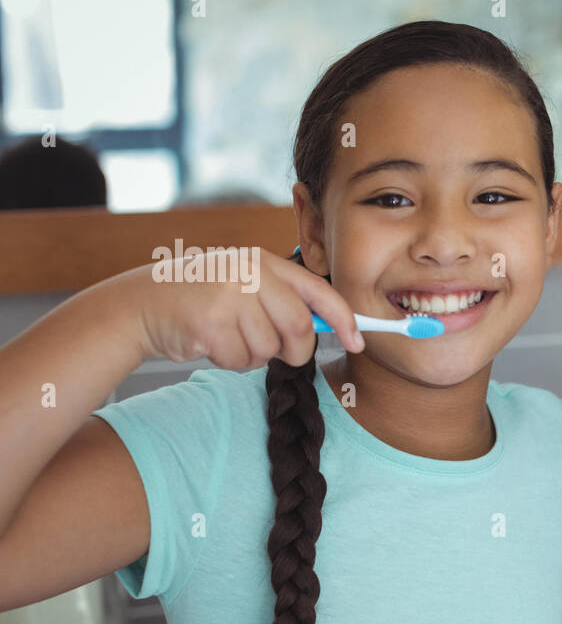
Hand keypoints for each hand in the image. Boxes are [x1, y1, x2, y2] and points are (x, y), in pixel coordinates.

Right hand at [130, 248, 364, 367]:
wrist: (141, 304)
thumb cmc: (201, 299)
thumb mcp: (244, 284)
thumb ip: (283, 300)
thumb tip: (334, 328)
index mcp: (263, 262)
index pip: (318, 291)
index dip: (344, 319)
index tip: (358, 341)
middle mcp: (248, 273)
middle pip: (299, 328)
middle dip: (296, 351)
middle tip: (280, 354)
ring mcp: (228, 295)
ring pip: (269, 349)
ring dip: (254, 356)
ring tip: (229, 338)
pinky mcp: (210, 322)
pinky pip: (241, 360)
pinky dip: (231, 362)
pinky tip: (210, 344)